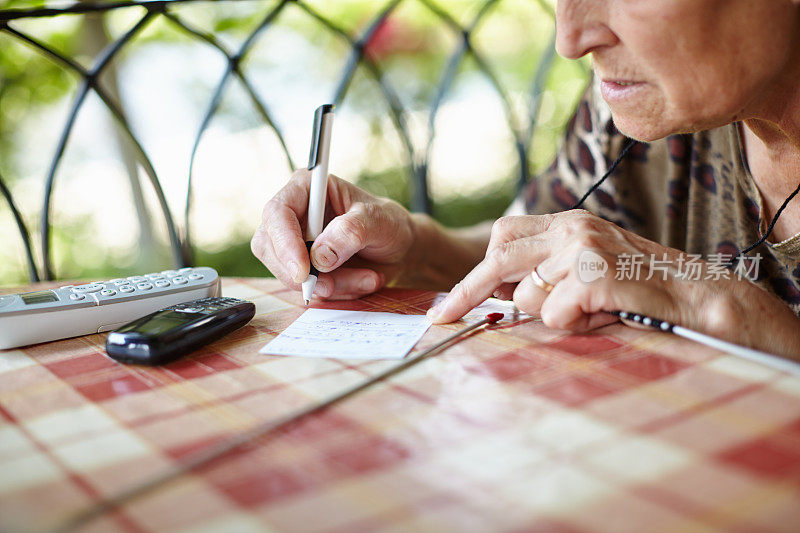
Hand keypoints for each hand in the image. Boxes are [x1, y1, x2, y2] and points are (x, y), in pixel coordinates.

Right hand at [251, 169, 414, 299]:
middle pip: (269, 247)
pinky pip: (307, 289)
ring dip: (331, 285)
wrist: (400, 249)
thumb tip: (319, 256)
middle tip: (332, 286)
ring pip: (289, 274)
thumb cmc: (388, 224)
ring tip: (367, 277)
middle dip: (301, 273)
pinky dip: (337, 292)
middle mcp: (295, 215)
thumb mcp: (379, 220)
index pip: (277, 212)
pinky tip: (362, 281)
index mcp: (306, 189)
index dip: (284, 242)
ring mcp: (296, 244)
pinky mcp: (304, 268)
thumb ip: (351, 231)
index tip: (303, 270)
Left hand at [426, 210, 799, 356]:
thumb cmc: (638, 289)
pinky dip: (575, 325)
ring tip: (590, 312)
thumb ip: (546, 273)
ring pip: (529, 296)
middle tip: (443, 318)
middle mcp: (571, 227)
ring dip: (552, 316)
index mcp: (566, 223)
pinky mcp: (595, 272)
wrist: (698, 296)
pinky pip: (556, 314)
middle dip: (467, 292)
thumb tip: (497, 297)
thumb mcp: (586, 270)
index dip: (473, 273)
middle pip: (498, 258)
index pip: (502, 237)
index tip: (448, 304)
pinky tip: (604, 315)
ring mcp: (583, 247)